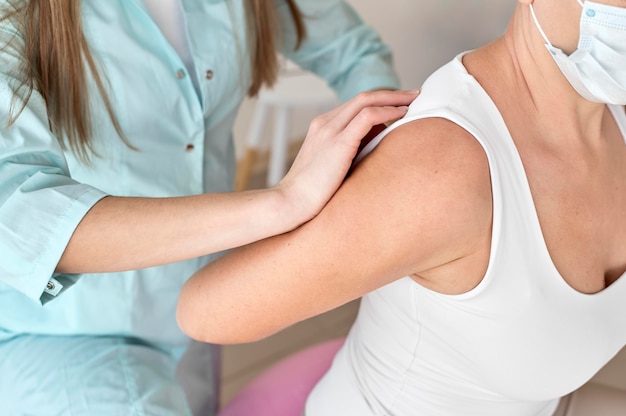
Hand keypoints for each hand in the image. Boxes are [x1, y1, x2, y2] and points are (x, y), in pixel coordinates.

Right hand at [277, 89, 418, 222]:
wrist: (291, 203)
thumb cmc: (312, 192)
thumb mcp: (332, 165)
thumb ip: (350, 152)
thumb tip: (376, 146)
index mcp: (322, 127)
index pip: (355, 105)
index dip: (380, 101)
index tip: (400, 104)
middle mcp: (325, 122)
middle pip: (363, 97)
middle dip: (391, 94)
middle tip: (414, 95)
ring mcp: (330, 130)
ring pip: (367, 100)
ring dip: (393, 99)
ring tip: (414, 101)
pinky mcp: (338, 142)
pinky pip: (368, 116)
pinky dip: (387, 111)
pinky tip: (402, 115)